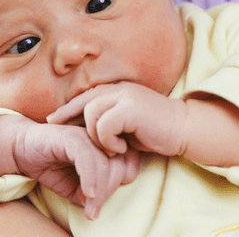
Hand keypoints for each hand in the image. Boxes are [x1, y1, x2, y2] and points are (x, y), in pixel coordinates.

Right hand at [12, 121, 138, 219]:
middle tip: (94, 210)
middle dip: (109, 192)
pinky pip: (87, 159)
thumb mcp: (74, 186)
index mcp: (105, 145)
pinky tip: (87, 193)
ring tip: (91, 209)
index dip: (119, 185)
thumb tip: (99, 203)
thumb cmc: (50, 165)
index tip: (101, 203)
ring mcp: (85, 135)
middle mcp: (99, 137)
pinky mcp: (71, 137)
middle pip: (119, 166)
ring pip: (104, 164)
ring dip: (100, 192)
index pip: (127, 165)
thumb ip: (90, 193)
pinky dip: (90, 178)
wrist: (22, 148)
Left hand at [47, 82, 189, 157]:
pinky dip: (108, 141)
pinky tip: (121, 148)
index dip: (68, 108)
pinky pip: (103, 126)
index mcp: (119, 91)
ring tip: (111, 148)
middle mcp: (120, 90)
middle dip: (68, 116)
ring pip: (91, 114)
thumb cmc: (157, 131)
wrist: (185, 129)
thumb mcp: (129, 124)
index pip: (86, 96)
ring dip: (96, 136)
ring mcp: (125, 97)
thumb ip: (110, 121)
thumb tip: (86, 129)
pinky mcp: (130, 109)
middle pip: (84, 102)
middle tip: (56, 128)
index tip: (52, 119)